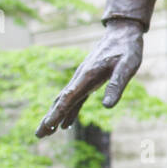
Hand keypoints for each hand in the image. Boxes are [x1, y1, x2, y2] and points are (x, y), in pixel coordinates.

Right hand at [36, 19, 143, 136]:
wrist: (122, 32)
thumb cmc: (127, 48)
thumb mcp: (127, 66)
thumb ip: (117, 85)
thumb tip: (107, 107)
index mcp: (87, 75)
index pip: (69, 97)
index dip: (58, 113)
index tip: (47, 125)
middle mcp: (81, 77)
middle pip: (61, 101)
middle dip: (49, 118)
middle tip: (38, 135)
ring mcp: (83, 78)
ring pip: (66, 100)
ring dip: (56, 116)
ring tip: (46, 132)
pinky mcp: (88, 79)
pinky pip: (75, 98)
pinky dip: (69, 111)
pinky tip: (66, 123)